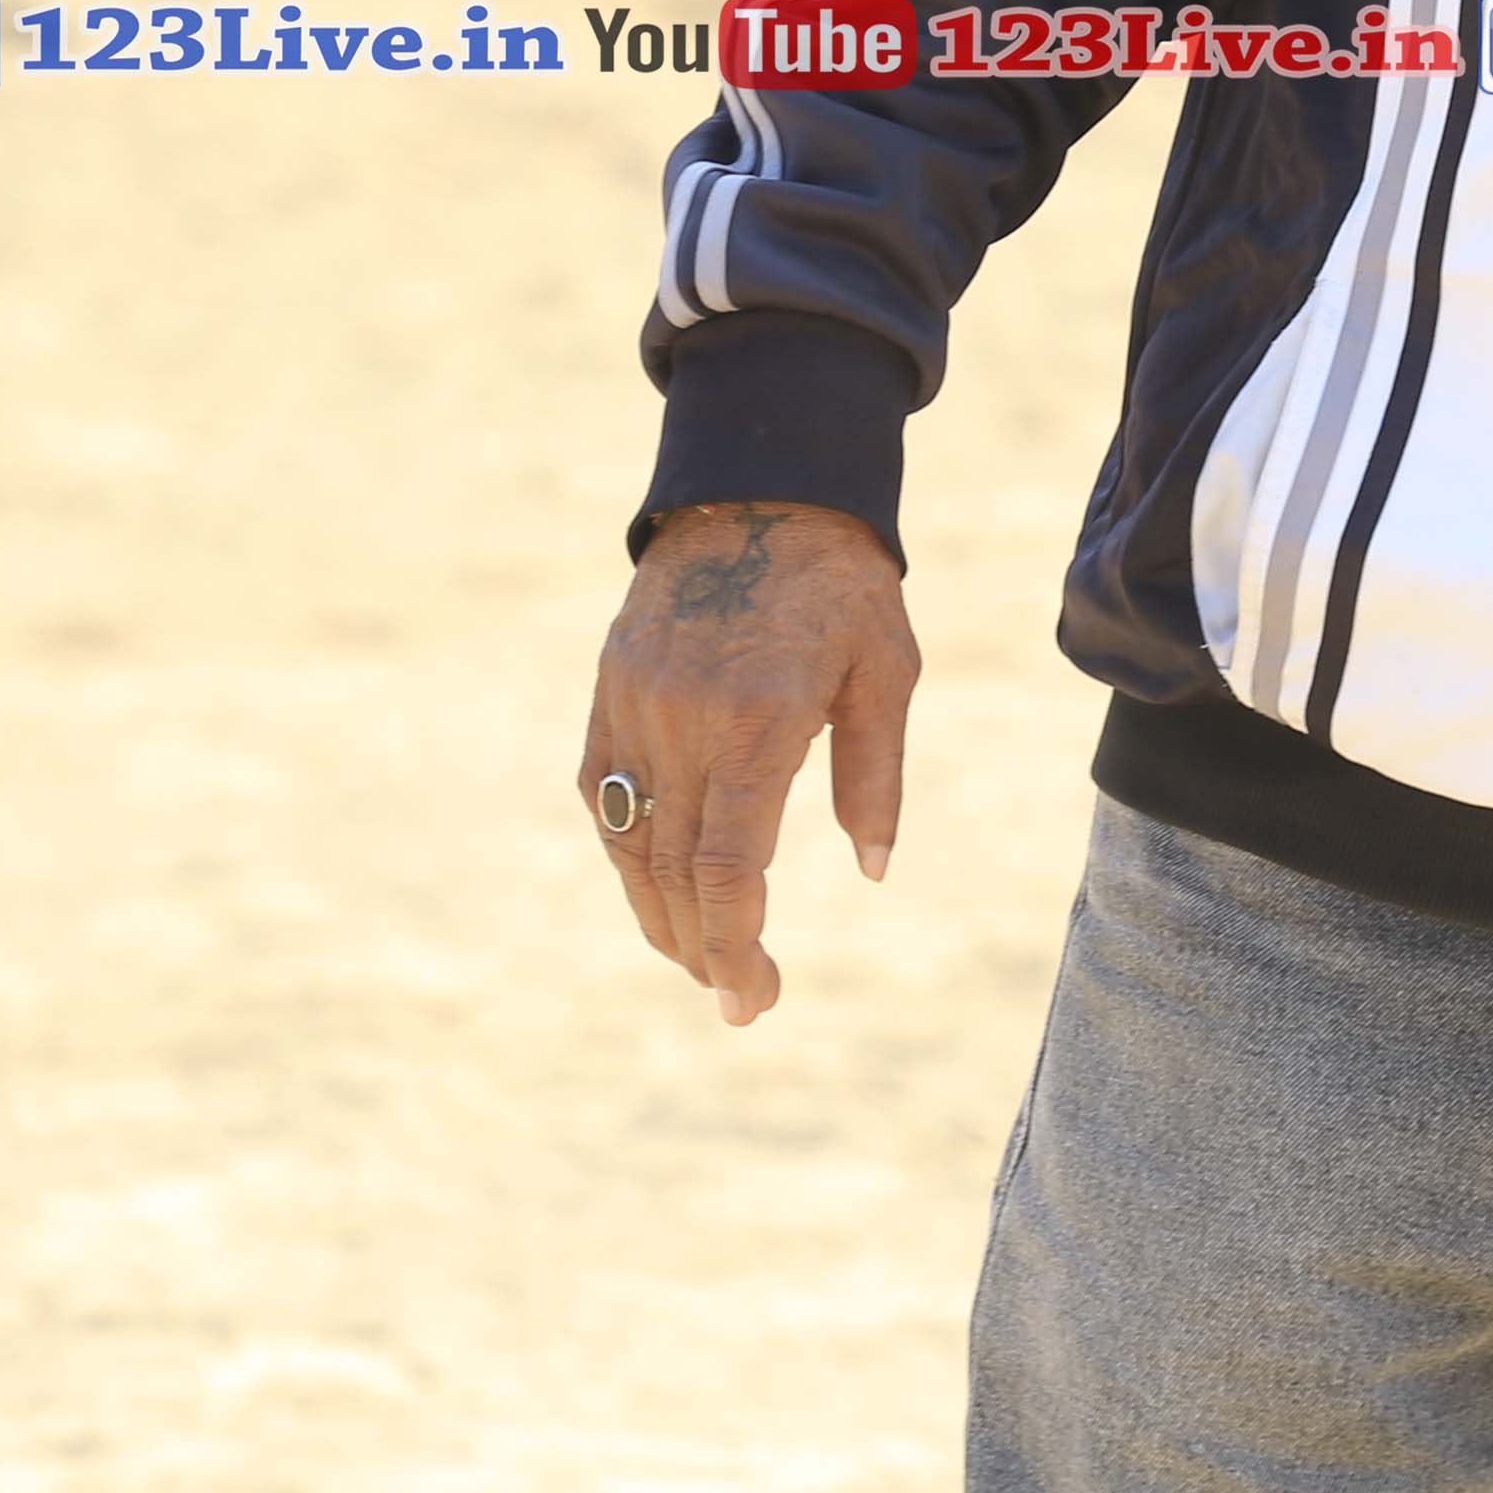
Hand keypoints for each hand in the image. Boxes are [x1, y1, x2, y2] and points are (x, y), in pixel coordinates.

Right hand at [578, 498, 918, 1026]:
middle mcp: (683, 719)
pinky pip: (603, 795)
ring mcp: (634, 706)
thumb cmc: (842, 587)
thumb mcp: (889, 670)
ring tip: (697, 959)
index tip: (755, 995)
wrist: (760, 492)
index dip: (735, 943)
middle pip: (674, 870)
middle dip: (701, 949)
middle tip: (737, 1000)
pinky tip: (657, 888)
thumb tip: (872, 870)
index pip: (729, 866)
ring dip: (658, 915)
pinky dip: (626, 853)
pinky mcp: (609, 693)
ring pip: (630, 843)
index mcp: (758, 719)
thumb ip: (875, 775)